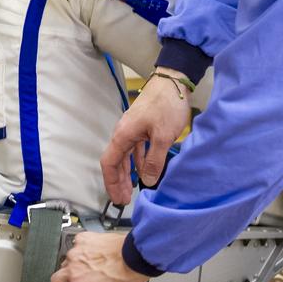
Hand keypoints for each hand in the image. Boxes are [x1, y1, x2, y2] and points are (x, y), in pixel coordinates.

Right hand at [50, 232, 147, 281]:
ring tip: (89, 268)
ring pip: (65, 261)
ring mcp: (76, 252)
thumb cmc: (126, 276)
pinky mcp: (82, 239)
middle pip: (56, 280)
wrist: (134, 256)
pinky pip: (75, 245)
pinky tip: (92, 253)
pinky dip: (82, 250)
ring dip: (74, 267)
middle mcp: (73, 269)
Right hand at [100, 70, 191, 204]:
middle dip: (117, 182)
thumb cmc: (166, 105)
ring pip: (125, 156)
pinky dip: (137, 162)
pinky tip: (144, 170)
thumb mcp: (162, 136)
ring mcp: (133, 129)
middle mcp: (124, 132)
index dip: (111, 182)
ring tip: (131, 190)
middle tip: (123, 200)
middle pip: (115, 161)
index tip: (117, 199)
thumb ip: (153, 161)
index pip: (109, 163)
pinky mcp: (142, 127)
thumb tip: (146, 182)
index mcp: (123, 135)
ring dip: (127, 174)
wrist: (173, 81)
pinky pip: (135, 149)